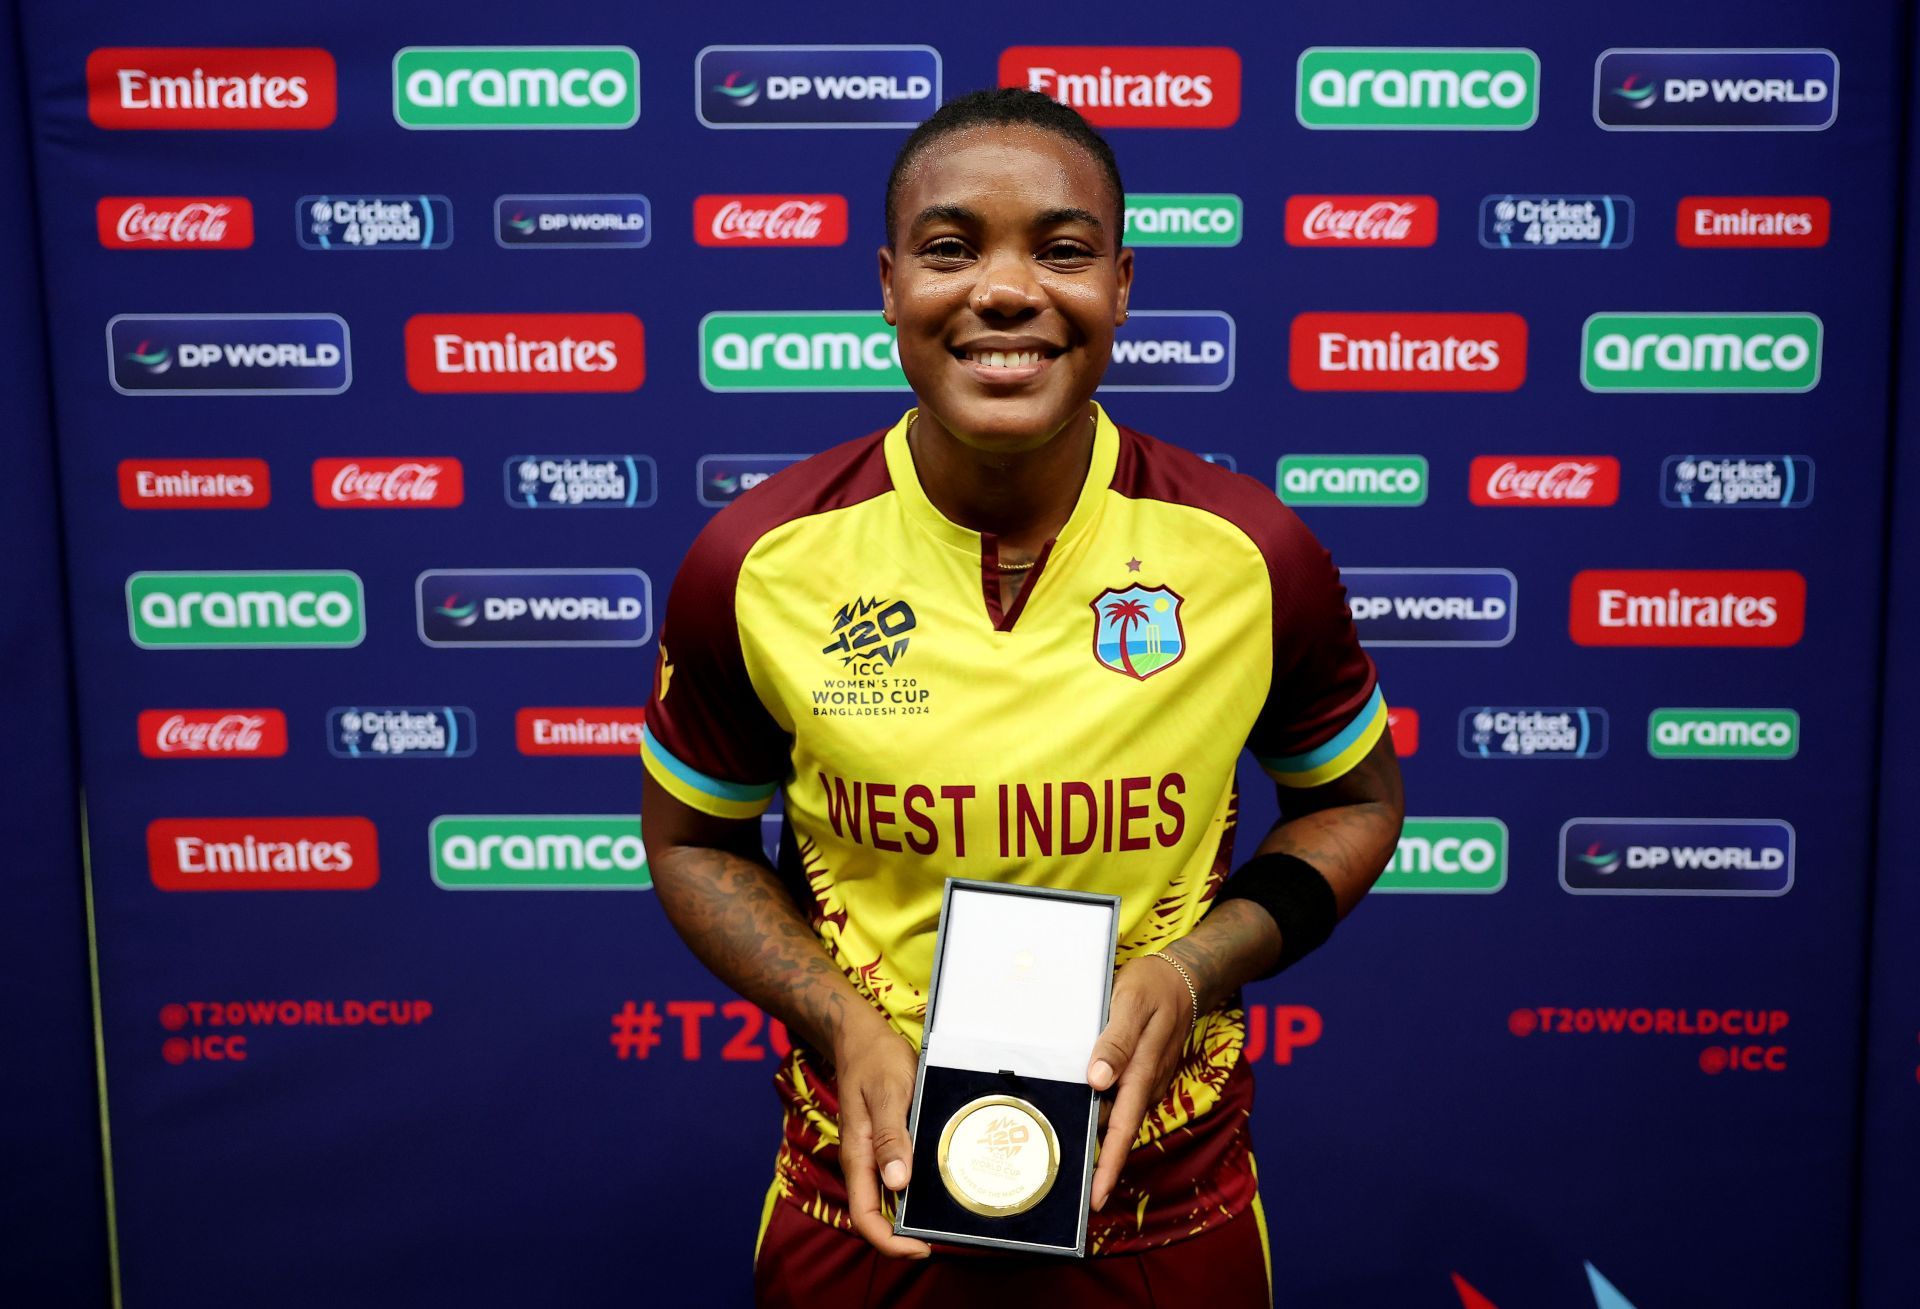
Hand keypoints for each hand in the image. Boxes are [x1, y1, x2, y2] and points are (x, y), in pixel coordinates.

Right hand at [833, 1013, 932, 1257]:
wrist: (860, 1036)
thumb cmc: (875, 1060)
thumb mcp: (888, 1092)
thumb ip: (890, 1137)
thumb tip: (897, 1183)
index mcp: (858, 1155)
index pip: (864, 1217)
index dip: (890, 1243)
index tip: (922, 1248)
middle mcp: (863, 1162)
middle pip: (876, 1217)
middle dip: (904, 1238)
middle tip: (942, 1238)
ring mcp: (871, 1155)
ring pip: (886, 1201)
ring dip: (909, 1218)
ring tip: (945, 1220)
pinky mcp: (883, 1145)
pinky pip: (895, 1179)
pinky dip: (912, 1193)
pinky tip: (938, 1187)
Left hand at [1085, 953, 1194, 1210]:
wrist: (1186, 977)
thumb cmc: (1153, 986)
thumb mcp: (1129, 1004)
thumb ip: (1116, 1041)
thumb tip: (1099, 1080)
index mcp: (1142, 1071)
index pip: (1123, 1127)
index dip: (1109, 1164)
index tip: (1096, 1198)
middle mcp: (1147, 1084)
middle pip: (1119, 1130)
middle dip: (1098, 1162)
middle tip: (1069, 1187)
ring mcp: (1147, 1081)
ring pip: (1117, 1116)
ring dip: (1097, 1135)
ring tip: (1065, 1153)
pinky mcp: (1144, 1075)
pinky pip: (1121, 1100)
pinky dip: (1102, 1111)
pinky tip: (1080, 1111)